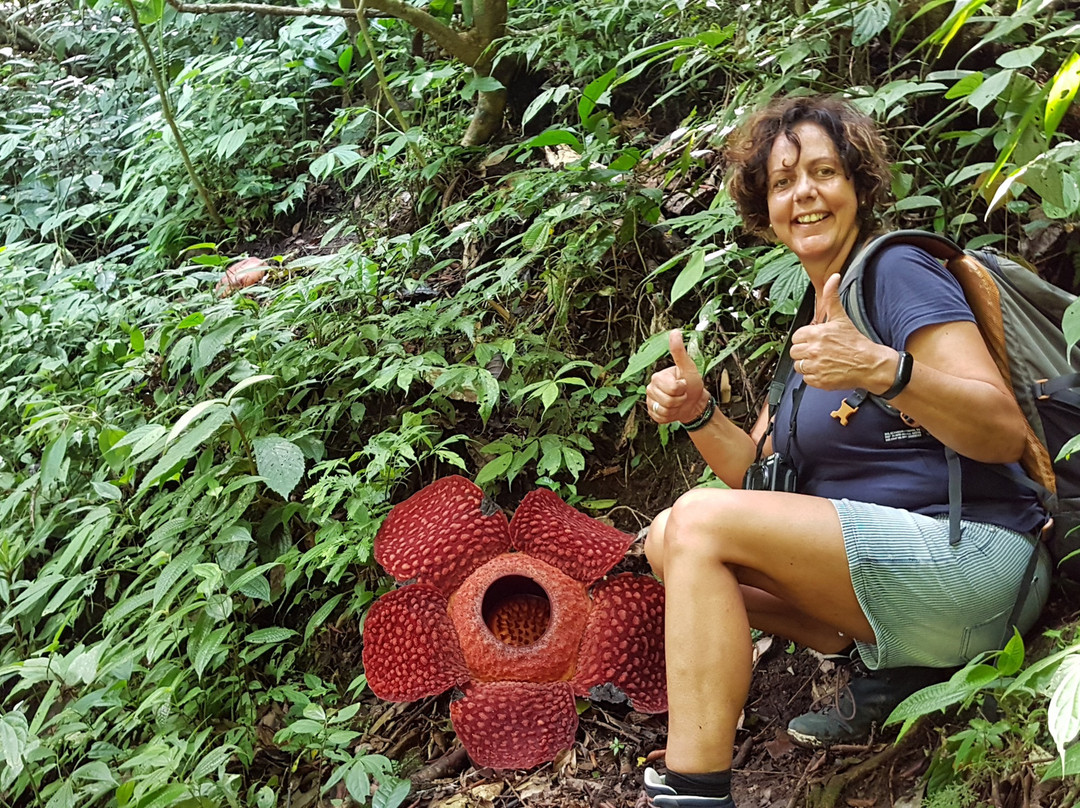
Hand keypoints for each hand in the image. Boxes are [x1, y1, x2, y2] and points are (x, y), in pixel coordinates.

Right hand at [646, 330, 708, 423]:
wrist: (694, 403)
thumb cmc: (692, 384)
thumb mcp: (688, 367)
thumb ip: (679, 351)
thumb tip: (675, 332)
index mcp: (657, 377)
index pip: (671, 388)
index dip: (681, 389)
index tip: (683, 384)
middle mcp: (651, 388)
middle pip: (667, 401)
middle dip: (679, 400)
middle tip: (682, 395)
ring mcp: (651, 402)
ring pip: (664, 411)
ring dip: (675, 409)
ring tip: (678, 402)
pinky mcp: (653, 414)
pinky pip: (660, 418)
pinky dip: (670, 417)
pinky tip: (673, 410)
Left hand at [790, 273, 894, 390]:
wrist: (870, 363)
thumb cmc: (856, 342)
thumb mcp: (841, 317)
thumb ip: (832, 297)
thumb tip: (833, 278)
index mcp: (816, 334)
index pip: (796, 337)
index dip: (805, 339)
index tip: (814, 340)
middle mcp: (814, 350)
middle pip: (795, 352)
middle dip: (804, 351)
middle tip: (818, 351)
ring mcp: (816, 366)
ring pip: (798, 366)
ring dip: (807, 364)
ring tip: (822, 361)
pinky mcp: (819, 380)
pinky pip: (806, 379)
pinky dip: (814, 377)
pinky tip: (825, 370)